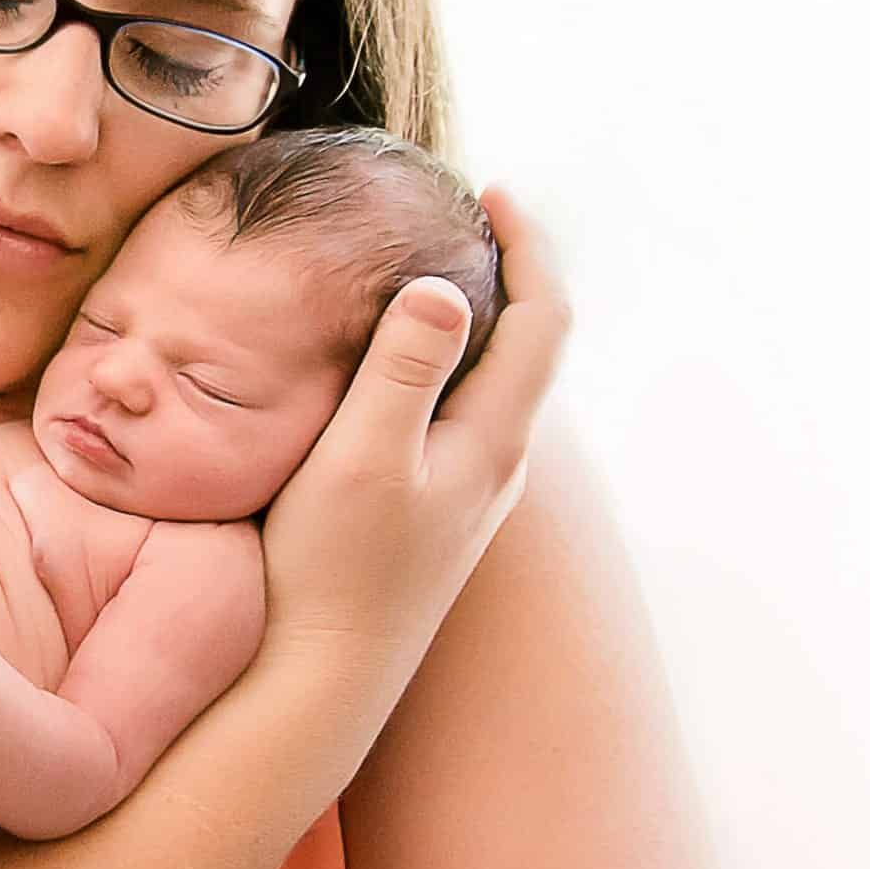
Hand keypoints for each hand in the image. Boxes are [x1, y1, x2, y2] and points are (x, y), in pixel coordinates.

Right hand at [254, 182, 570, 683]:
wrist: (325, 679)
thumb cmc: (335, 569)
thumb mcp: (360, 456)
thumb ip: (402, 370)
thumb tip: (441, 287)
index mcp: (494, 439)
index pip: (544, 318)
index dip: (530, 245)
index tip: (492, 190)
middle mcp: (499, 465)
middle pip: (531, 346)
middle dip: (509, 271)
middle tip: (463, 215)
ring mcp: (471, 495)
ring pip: (497, 384)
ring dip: (479, 320)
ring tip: (431, 272)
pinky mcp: (437, 516)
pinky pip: (462, 415)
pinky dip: (447, 365)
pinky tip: (398, 368)